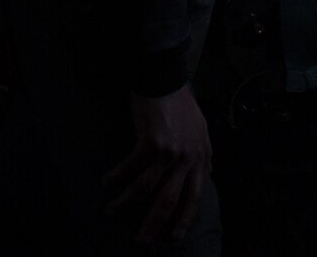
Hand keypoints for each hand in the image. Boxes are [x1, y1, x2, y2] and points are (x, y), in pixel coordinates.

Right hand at [104, 85, 212, 245]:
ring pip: (147, 188)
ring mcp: (170, 151)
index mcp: (200, 158)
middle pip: (170, 201)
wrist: (165, 77)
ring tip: (112, 212)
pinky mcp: (151, 141)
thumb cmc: (180, 101)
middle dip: (155, 224)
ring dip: (127, 203)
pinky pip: (131, 167)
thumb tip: (208, 173)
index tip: (172, 236)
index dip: (183, 219)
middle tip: (142, 240)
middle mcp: (188, 158)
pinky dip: (118, 176)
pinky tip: (107, 182)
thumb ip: (204, 153)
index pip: (194, 197)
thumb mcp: (200, 128)